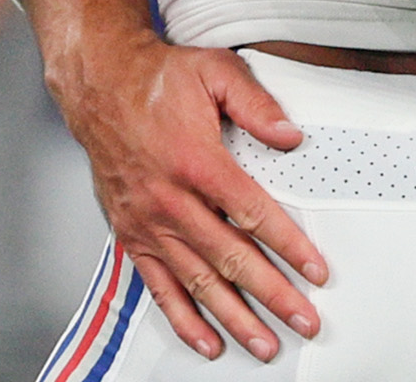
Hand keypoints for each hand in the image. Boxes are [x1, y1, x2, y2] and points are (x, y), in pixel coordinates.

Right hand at [45, 22, 327, 362]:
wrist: (100, 84)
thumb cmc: (156, 80)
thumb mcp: (214, 71)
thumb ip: (256, 104)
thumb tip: (290, 136)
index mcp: (196, 160)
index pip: (252, 214)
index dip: (289, 246)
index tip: (315, 270)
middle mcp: (170, 199)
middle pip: (231, 258)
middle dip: (273, 294)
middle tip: (304, 320)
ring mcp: (149, 221)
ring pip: (198, 281)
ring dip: (234, 317)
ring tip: (265, 343)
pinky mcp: (132, 234)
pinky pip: (158, 286)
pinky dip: (182, 318)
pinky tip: (207, 339)